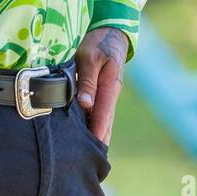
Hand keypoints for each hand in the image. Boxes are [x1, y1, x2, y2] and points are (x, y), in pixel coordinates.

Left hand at [75, 27, 127, 145]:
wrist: (111, 34)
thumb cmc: (98, 43)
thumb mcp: (90, 58)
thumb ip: (87, 80)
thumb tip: (85, 104)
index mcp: (109, 87)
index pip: (102, 115)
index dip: (96, 132)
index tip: (91, 149)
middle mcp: (110, 94)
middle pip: (105, 123)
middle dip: (98, 141)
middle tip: (88, 161)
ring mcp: (108, 94)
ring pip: (103, 120)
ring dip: (97, 136)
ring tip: (88, 155)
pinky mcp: (102, 92)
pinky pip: (98, 113)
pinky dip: (94, 125)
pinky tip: (87, 137)